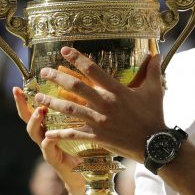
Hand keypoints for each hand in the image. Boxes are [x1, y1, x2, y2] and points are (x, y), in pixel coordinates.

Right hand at [12, 86, 85, 194]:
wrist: (83, 176)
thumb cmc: (83, 149)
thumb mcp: (79, 127)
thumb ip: (77, 112)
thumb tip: (83, 87)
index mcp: (49, 127)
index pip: (33, 110)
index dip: (24, 100)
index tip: (16, 87)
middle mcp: (44, 136)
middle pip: (27, 120)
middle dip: (23, 106)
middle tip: (21, 93)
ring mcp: (47, 149)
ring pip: (35, 134)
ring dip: (35, 121)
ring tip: (40, 110)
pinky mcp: (55, 160)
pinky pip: (48, 150)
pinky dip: (49, 142)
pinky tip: (50, 136)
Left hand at [34, 47, 166, 161]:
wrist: (154, 143)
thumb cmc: (154, 115)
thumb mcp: (155, 90)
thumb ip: (153, 70)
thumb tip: (156, 53)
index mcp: (117, 90)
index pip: (93, 70)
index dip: (77, 59)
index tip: (64, 51)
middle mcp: (105, 104)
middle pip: (76, 87)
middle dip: (57, 78)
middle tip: (43, 73)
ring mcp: (100, 121)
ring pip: (70, 109)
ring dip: (52, 103)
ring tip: (38, 98)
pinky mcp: (98, 137)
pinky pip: (75, 134)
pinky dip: (60, 134)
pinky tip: (48, 133)